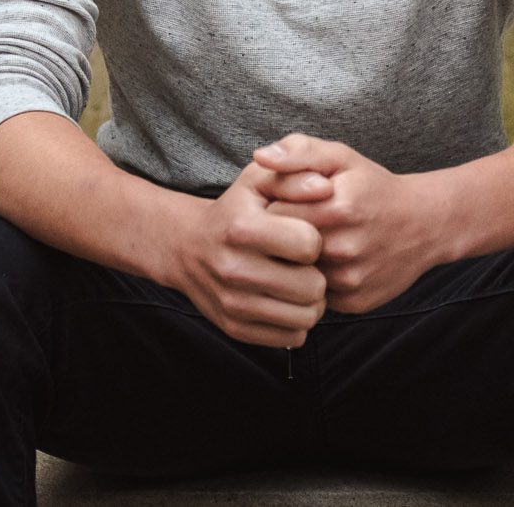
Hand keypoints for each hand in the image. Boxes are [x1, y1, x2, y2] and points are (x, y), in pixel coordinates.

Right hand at [162, 159, 329, 346]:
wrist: (187, 248)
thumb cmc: (233, 210)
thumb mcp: (257, 181)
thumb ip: (293, 176)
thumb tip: (326, 187)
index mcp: (242, 229)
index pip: (309, 244)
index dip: (314, 239)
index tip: (301, 235)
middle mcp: (234, 269)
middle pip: (313, 286)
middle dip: (316, 273)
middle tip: (304, 264)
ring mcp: (233, 304)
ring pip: (308, 316)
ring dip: (311, 300)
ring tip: (298, 281)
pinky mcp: (236, 328)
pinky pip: (293, 337)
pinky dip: (297, 321)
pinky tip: (285, 300)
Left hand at [250, 133, 450, 314]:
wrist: (425, 225)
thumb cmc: (374, 187)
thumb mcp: (342, 158)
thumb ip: (300, 152)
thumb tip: (260, 157)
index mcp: (338, 208)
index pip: (273, 215)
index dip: (271, 207)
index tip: (279, 202)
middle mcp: (344, 249)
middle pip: (282, 248)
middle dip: (280, 236)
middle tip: (292, 224)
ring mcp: (350, 280)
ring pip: (296, 275)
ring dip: (296, 262)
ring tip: (310, 242)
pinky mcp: (355, 303)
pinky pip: (316, 295)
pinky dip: (315, 280)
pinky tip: (327, 263)